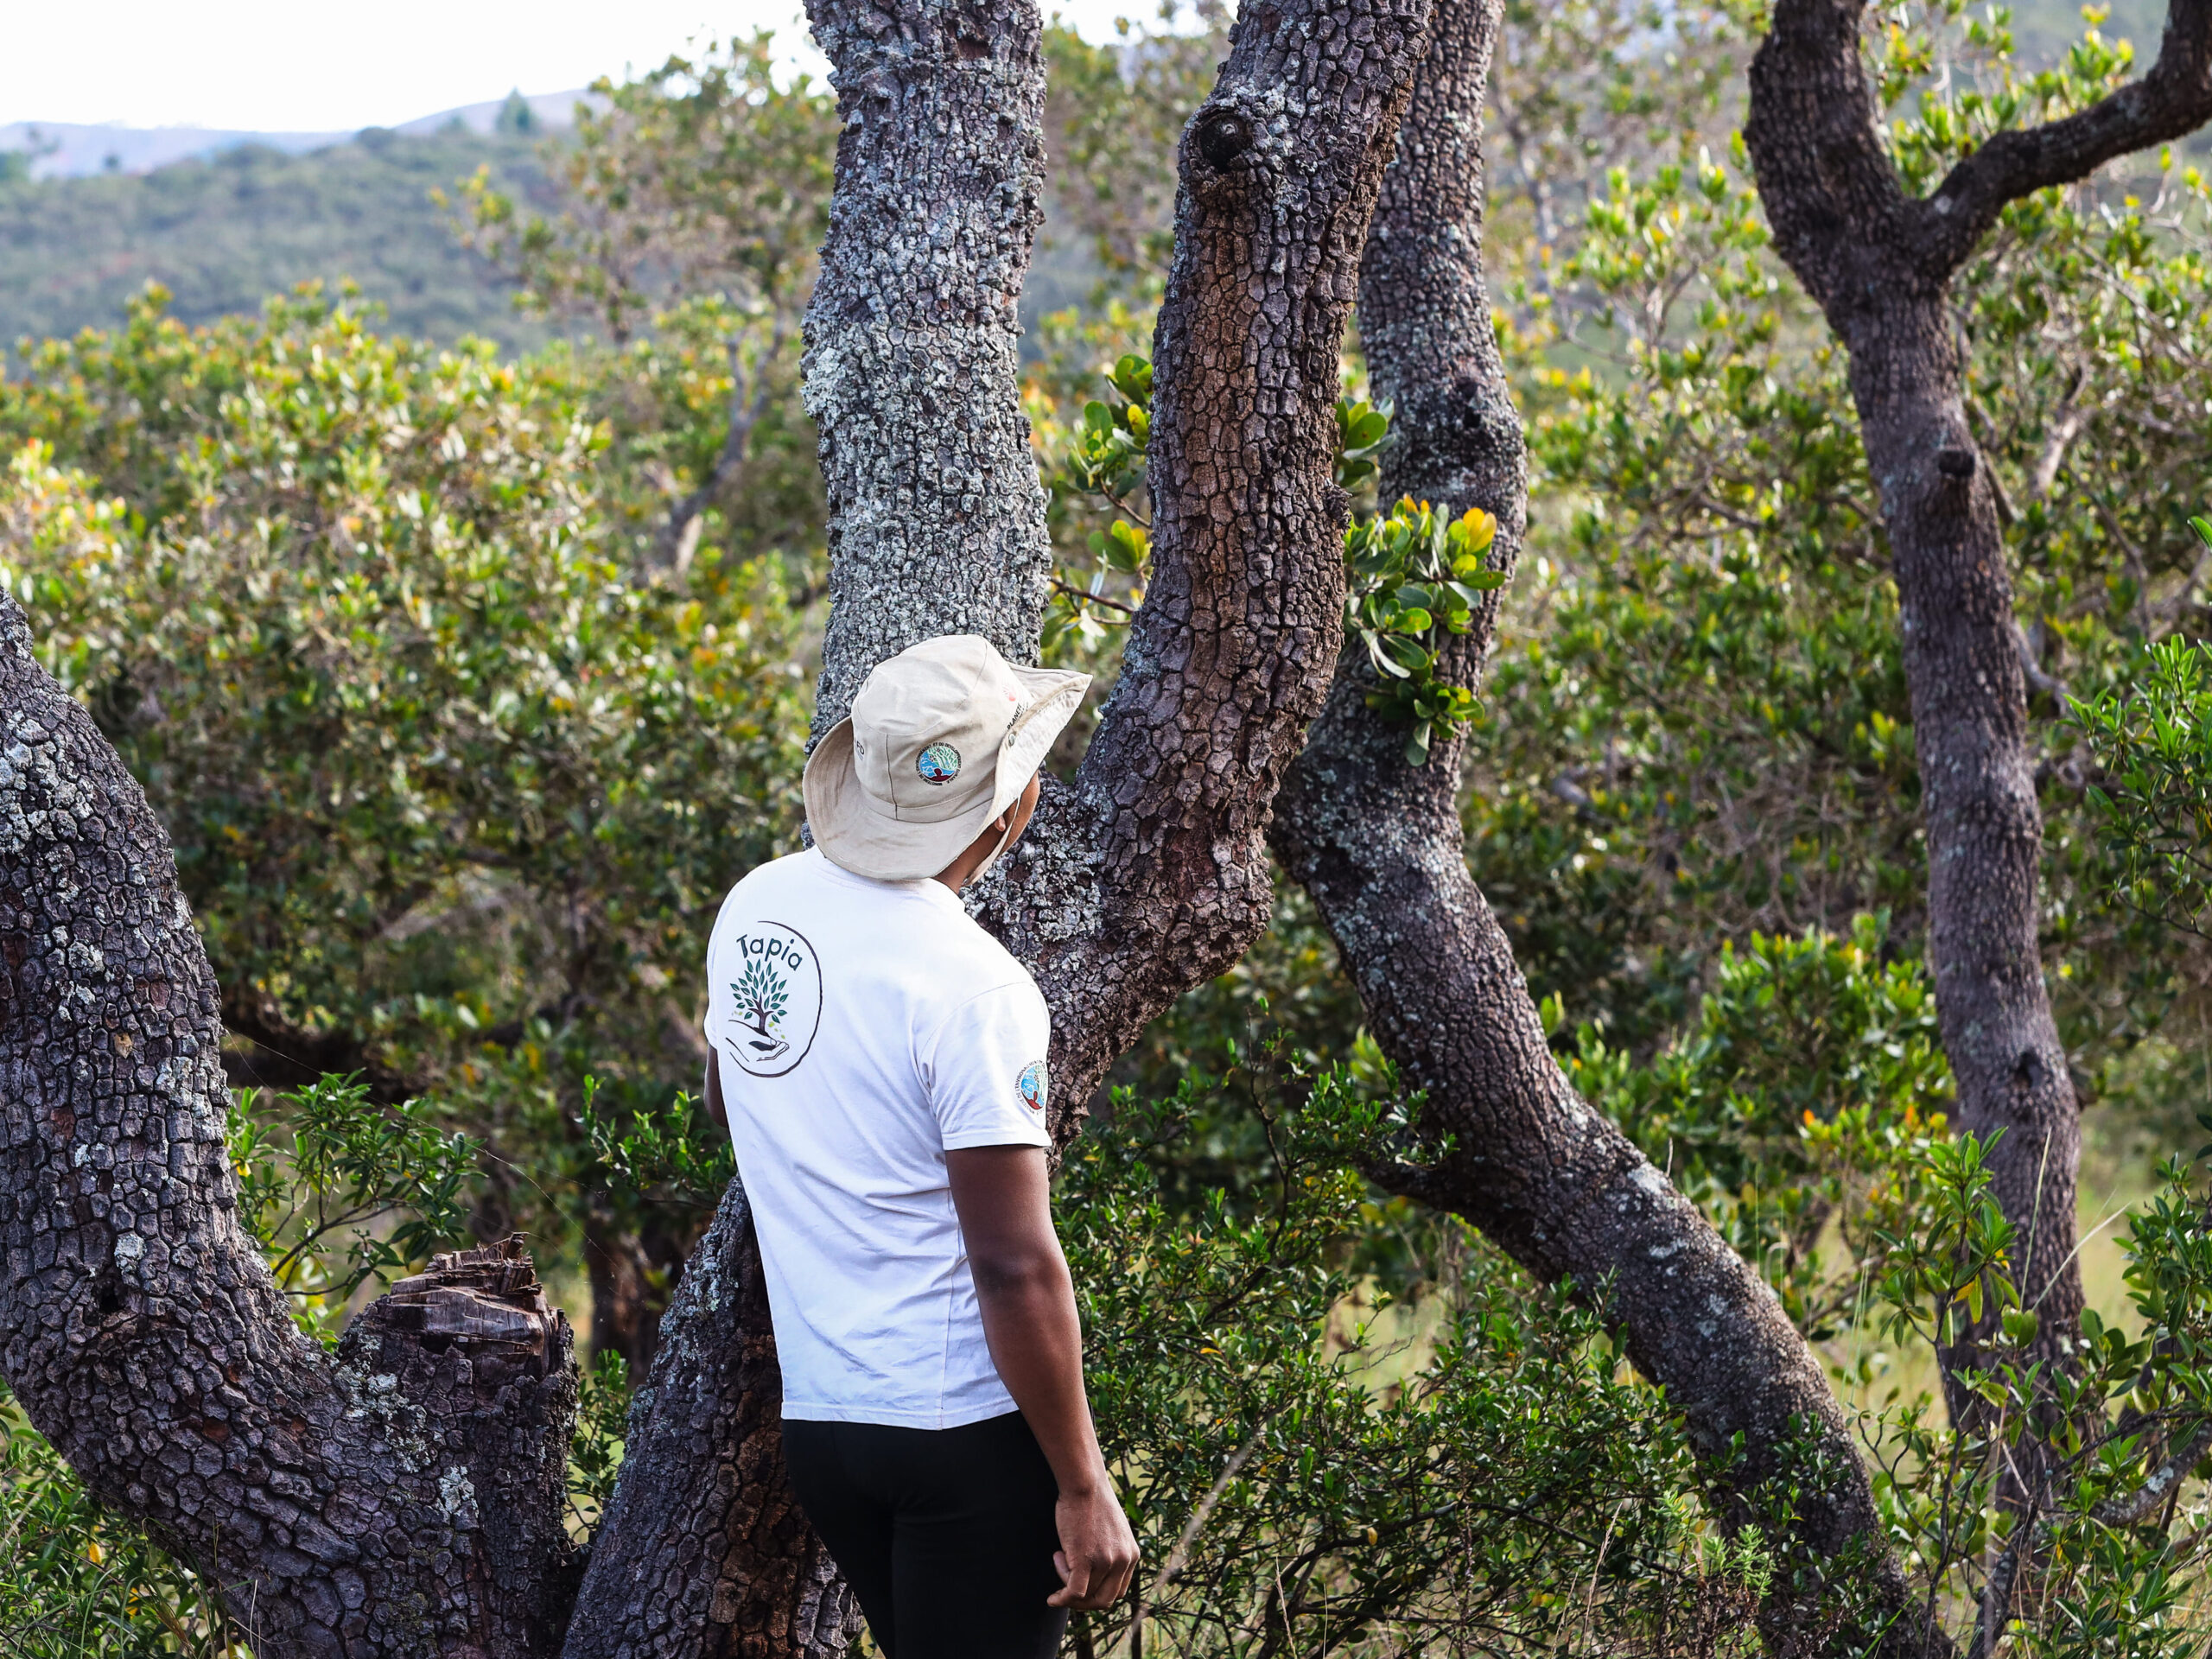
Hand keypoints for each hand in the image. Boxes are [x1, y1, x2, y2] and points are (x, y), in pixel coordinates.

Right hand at [1048, 1482, 1138, 1610]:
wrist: (1084, 1483)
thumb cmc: (1091, 1501)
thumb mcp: (1111, 1530)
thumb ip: (1110, 1550)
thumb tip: (1096, 1571)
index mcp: (1132, 1554)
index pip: (1118, 1591)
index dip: (1097, 1592)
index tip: (1081, 1582)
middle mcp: (1124, 1560)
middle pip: (1105, 1600)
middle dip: (1085, 1601)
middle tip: (1066, 1587)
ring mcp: (1107, 1561)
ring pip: (1086, 1596)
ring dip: (1067, 1586)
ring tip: (1058, 1558)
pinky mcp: (1087, 1560)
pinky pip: (1074, 1592)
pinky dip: (1062, 1599)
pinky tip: (1052, 1598)